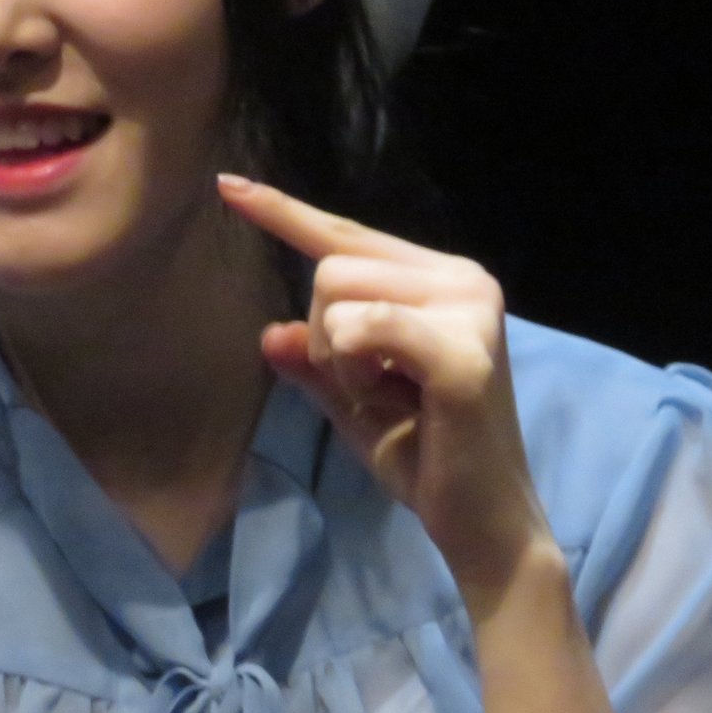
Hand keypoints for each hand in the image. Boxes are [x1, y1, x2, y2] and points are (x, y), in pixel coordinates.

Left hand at [219, 175, 555, 605]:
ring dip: (341, 359)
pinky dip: (355, 368)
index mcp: (441, 280)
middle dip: (323, 335)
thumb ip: (314, 362)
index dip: (285, 212)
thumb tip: (270, 333)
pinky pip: (365, 326)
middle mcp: (463, 279)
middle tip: (372, 389)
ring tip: (390, 398)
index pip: (348, 236)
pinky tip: (396, 400)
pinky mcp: (463, 352)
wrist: (484, 527)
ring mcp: (469, 309)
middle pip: (331, 265)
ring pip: (338, 292)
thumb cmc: (425, 460)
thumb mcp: (351, 403)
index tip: (227, 184)